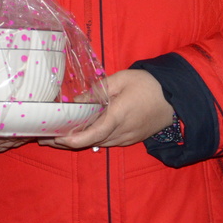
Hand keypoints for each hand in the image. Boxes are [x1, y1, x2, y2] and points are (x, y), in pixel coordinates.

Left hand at [40, 69, 174, 150]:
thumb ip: (98, 90)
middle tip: (45, 137)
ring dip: (79, 141)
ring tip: (57, 135)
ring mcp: (128, 138)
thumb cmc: (149, 84)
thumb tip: (76, 100)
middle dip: (68, 141)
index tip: (56, 139)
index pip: (92, 134)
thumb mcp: (121, 79)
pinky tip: (81, 132)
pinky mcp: (132, 139)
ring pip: (99, 143)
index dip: (73, 139)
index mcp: (119, 116)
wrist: (177, 96)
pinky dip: (93, 138)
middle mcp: (122, 132)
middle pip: (91, 142)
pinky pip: (108, 141)